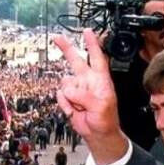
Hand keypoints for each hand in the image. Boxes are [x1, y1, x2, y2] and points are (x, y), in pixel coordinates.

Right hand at [53, 30, 127, 164]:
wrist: (97, 133)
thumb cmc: (106, 119)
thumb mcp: (101, 106)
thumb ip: (85, 96)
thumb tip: (70, 91)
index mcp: (100, 79)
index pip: (96, 56)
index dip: (92, 43)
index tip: (87, 31)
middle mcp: (88, 81)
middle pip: (75, 59)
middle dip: (66, 48)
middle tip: (57, 38)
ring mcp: (77, 89)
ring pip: (65, 83)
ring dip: (69, 96)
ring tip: (79, 107)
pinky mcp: (68, 98)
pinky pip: (60, 96)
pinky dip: (65, 104)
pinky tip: (74, 110)